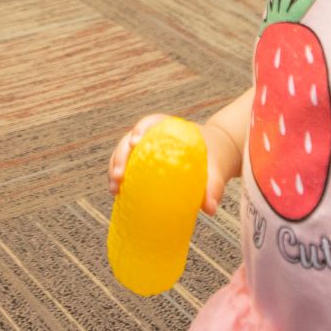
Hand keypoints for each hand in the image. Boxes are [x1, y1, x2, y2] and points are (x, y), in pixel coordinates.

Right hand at [109, 113, 239, 213]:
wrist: (215, 160)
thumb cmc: (214, 159)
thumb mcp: (216, 169)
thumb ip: (214, 186)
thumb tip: (210, 208)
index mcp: (170, 129)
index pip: (151, 123)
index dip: (140, 130)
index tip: (135, 142)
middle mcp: (153, 136)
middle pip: (130, 140)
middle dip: (120, 156)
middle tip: (119, 176)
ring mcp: (146, 150)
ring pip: (123, 153)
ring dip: (115, 168)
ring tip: (114, 189)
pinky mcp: (144, 164)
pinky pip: (128, 168)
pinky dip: (121, 179)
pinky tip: (117, 194)